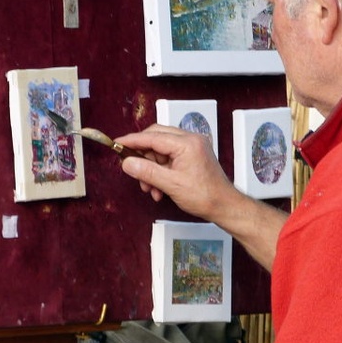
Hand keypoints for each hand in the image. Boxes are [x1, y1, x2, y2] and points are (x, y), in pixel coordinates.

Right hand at [115, 124, 236, 219]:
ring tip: (149, 188)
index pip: (153, 136)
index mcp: (187, 143)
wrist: (224, 206)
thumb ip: (147, 172)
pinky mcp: (192, 155)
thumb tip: (127, 163)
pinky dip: (161, 171)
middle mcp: (191, 140)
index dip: (132, 141)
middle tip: (132, 169)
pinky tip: (158, 188)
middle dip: (143, 157)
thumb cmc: (205, 195)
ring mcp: (192, 147)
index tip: (117, 143)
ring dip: (151, 169)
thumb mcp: (171, 184)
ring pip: (161, 151)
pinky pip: (169, 158)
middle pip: (156, 140)